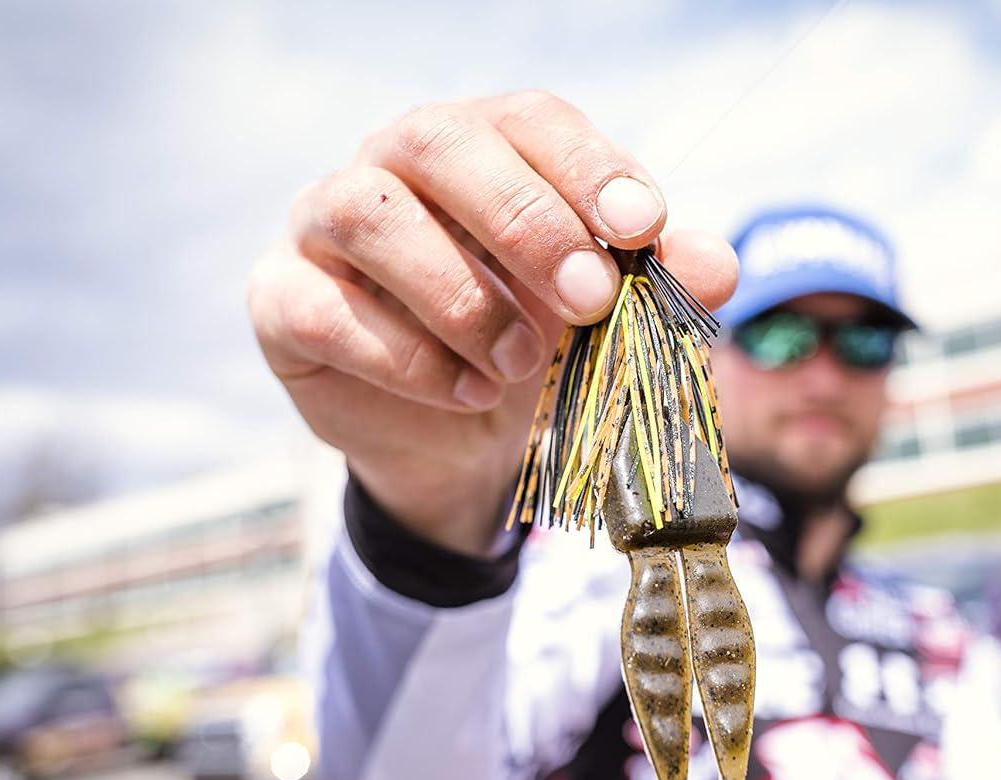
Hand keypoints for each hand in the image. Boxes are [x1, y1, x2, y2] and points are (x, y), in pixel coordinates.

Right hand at [247, 91, 737, 554]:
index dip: (586, 165)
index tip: (644, 228)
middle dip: (525, 220)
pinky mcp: (282, 301)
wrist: (455, 440)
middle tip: (589, 300)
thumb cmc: (531, 349)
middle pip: (439, 141)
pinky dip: (406, 358)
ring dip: (459, 293)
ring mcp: (322, 226)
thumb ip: (655, 287)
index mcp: (481, 148)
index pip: (527, 119)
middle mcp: (393, 165)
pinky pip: (323, 309)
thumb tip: (718, 267)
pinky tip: (467, 394)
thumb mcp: (600, 322)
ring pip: (366, 213)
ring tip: (522, 362)